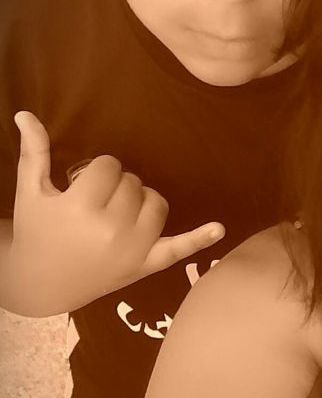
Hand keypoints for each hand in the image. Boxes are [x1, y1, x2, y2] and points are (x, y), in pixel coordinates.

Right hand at [7, 111, 224, 315]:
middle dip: (116, 187)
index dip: (96, 172)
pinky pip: (178, 249)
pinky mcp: (146, 266)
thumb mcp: (31, 192)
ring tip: (118, 213)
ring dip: (142, 202)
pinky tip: (219, 228)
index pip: (109, 167)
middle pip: (133, 183)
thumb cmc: (37, 232)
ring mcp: (133, 249)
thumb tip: (26, 114)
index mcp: (81, 207)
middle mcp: (111, 228)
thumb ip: (34, 152)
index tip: (82, 186)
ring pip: (156, 203)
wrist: (41, 283)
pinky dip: (200, 238)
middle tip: (96, 204)